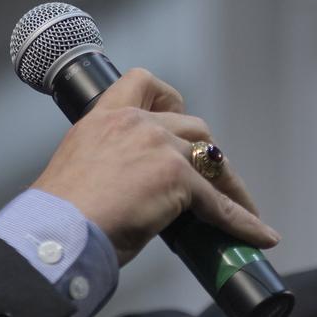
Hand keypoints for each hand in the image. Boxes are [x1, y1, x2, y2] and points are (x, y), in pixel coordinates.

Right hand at [30, 68, 279, 265]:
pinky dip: (242, 221)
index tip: (175, 115)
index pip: (143, 82)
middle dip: (207, 154)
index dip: (168, 99)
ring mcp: (159, 147)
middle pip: (193, 126)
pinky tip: (259, 235)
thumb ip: (108, 167)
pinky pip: (219, 203)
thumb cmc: (58, 217)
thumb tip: (128, 193)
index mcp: (103, 118)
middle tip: (211, 181)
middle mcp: (134, 123)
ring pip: (212, 159)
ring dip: (229, 185)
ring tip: (242, 209)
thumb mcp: (81, 173)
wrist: (57, 234)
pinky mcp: (177, 177)